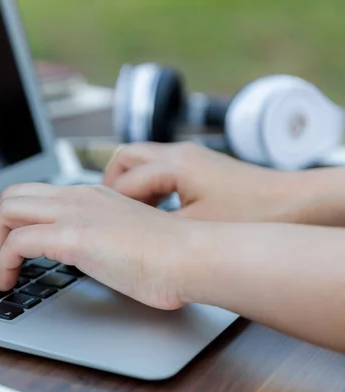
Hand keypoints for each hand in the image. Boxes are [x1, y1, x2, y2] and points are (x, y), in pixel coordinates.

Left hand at [0, 183, 197, 310]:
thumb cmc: (170, 256)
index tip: (18, 244)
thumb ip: (103, 239)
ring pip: (8, 208)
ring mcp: (74, 213)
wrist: (191, 256)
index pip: (39, 193)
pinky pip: (17, 242)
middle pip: (14, 194)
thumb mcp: (127, 238)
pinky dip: (3, 263)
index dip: (19, 218)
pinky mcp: (73, 236)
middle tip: (3, 255)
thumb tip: (90, 256)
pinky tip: (9, 282)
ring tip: (4, 269)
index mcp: (92, 196)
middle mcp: (78, 198)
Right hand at [103, 142, 305, 222]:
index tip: (98, 221)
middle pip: (127, 158)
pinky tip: (156, 210)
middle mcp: (180, 154)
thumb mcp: (196, 228)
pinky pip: (162, 169)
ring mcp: (192, 158)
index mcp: (174, 166)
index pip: (124, 181)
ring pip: (144, 161)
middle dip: (112, 182)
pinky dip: (150, 186)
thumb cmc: (253, 212)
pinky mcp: (203, 167)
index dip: (107, 203)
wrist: (297, 203)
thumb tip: (129, 233)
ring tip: (128, 211)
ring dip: (131, 183)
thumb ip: (156, 227)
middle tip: (106, 208)